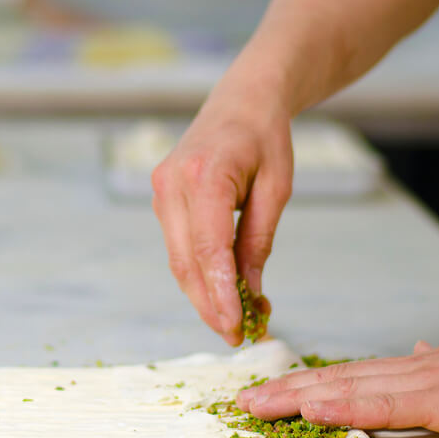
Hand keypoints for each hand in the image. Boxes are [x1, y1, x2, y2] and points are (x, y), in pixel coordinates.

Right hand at [151, 92, 292, 345]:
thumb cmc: (266, 138)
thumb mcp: (276, 189)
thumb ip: (258, 242)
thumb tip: (249, 294)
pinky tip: (220, 293)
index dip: (220, 294)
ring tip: (232, 323)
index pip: (208, 250)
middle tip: (234, 337)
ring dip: (202, 295)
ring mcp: (162, 191)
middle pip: (186, 263)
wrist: (242, 100)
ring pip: (178, 261)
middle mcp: (173, 184)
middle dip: (209, 305)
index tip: (235, 327)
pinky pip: (179, 247)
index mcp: (205, 175)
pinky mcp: (162, 198)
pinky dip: (199, 274)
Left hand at [236, 328, 438, 436]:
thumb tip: (415, 354)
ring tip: (256, 407)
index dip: (306, 386)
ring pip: (347, 389)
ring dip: (297, 398)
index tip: (271, 394)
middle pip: (335, 380)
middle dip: (284, 393)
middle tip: (241, 403)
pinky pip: (384, 405)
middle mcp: (410, 370)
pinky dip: (343, 407)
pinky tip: (311, 410)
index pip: (350, 377)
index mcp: (417, 370)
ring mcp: (424, 383)